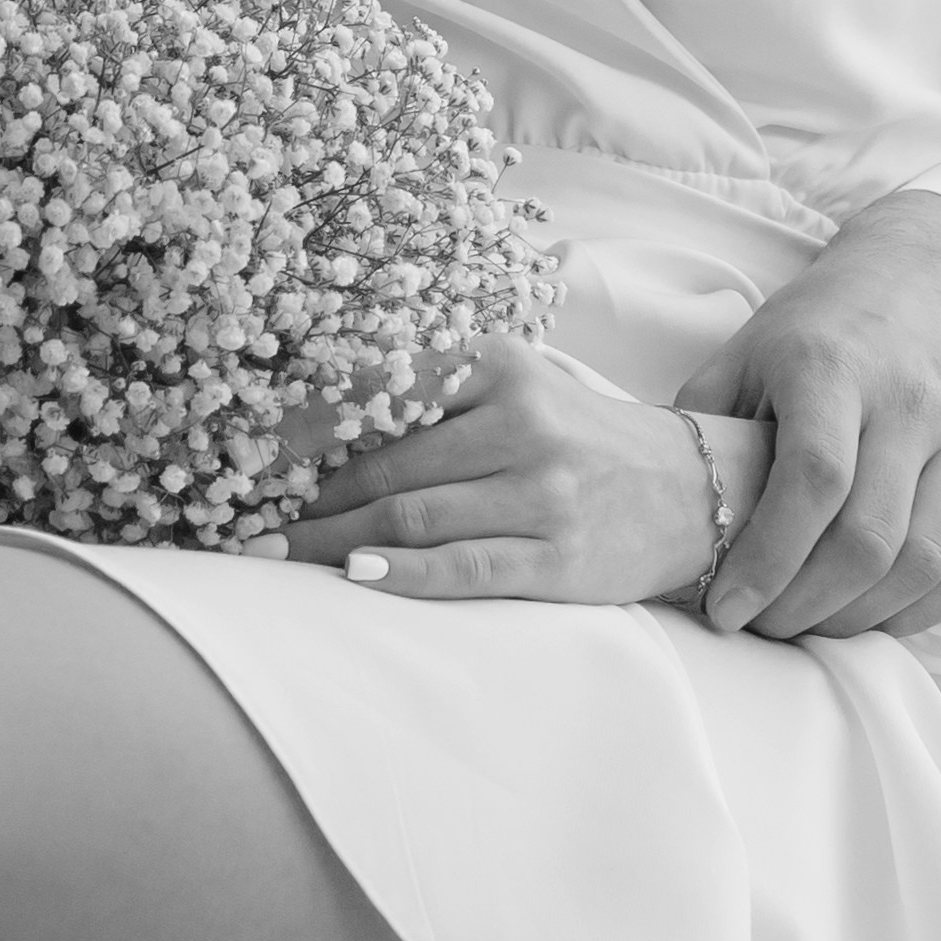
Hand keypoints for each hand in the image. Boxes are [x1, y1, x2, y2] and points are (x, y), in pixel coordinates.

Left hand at [285, 339, 769, 606]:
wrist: (695, 489)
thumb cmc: (580, 436)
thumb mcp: (517, 386)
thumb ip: (434, 394)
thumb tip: (314, 425)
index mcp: (499, 364)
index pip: (378, 389)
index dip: (301, 426)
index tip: (245, 452)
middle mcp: (521, 420)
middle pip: (382, 463)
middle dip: (303, 496)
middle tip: (246, 518)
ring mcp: (543, 492)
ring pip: (410, 516)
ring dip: (329, 541)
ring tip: (276, 555)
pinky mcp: (559, 557)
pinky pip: (463, 568)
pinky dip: (399, 574)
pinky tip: (352, 576)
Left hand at [680, 193, 940, 641]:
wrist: (922, 278)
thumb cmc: (817, 331)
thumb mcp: (744, 356)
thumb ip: (705, 431)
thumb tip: (654, 519)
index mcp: (835, 363)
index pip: (813, 482)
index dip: (768, 563)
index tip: (726, 612)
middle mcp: (916, 391)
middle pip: (870, 537)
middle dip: (807, 607)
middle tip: (766, 627)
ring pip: (927, 560)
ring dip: (863, 618)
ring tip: (814, 623)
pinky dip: (929, 610)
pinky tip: (881, 615)